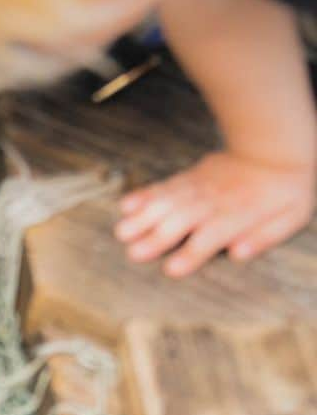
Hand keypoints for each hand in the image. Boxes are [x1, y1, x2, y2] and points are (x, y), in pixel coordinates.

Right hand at [115, 152, 315, 277]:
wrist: (275, 145)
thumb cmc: (285, 188)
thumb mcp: (292, 215)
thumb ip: (266, 235)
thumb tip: (238, 254)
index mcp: (237, 216)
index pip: (211, 237)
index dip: (192, 253)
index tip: (172, 269)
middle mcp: (213, 203)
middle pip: (182, 221)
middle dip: (158, 237)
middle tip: (134, 254)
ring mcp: (197, 188)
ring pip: (167, 202)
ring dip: (143, 218)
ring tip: (122, 233)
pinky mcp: (187, 178)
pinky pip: (163, 186)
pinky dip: (144, 195)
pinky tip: (126, 206)